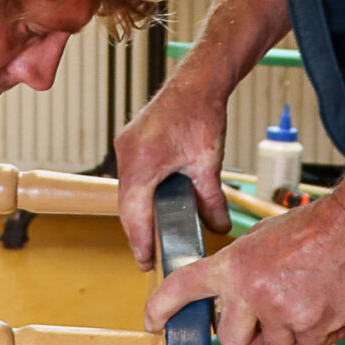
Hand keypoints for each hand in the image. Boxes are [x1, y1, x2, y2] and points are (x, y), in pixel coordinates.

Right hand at [114, 78, 232, 269]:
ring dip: (137, 213)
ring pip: (127, 192)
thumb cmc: (201, 115)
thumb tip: (218, 228)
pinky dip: (139, 195)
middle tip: (148, 256)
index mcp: (142, 162)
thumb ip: (212, 200)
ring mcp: (126, 147)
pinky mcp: (130, 142)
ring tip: (151, 237)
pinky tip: (153, 206)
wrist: (196, 83)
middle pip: (126, 206)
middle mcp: (127, 154)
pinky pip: (130, 177)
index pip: (134, 213)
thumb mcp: (209, 163)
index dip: (140, 241)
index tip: (146, 262)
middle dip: (137, 232)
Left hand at [142, 196, 344, 344]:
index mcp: (233, 265)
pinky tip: (326, 307)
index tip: (154, 321)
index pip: (183, 288)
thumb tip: (229, 296)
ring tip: (306, 299)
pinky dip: (317, 334)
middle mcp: (250, 291)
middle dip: (247, 337)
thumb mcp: (261, 239)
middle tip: (264, 321)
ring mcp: (281, 312)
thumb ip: (240, 269)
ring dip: (288, 333)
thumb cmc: (313, 229)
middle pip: (232, 341)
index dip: (162, 308)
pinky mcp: (311, 326)